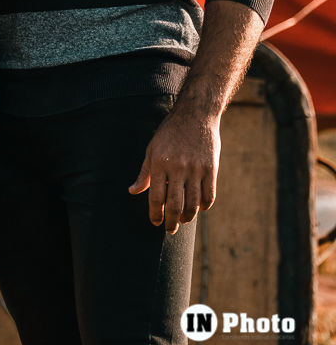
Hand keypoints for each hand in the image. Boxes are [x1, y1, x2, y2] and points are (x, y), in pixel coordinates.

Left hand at [128, 105, 220, 232]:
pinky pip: (209, 196)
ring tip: (183, 220)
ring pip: (193, 204)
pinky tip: (198, 207)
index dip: (155, 214)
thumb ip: (144, 173)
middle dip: (172, 222)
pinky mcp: (211, 169)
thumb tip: (132, 192)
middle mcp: (178, 167)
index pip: (156, 197)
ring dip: (188, 217)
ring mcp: (196, 169)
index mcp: (160, 163)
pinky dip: (204, 206)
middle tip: (170, 230)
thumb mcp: (152, 149)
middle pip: (175, 205)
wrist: (196, 114)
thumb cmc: (170, 133)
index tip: (155, 222)